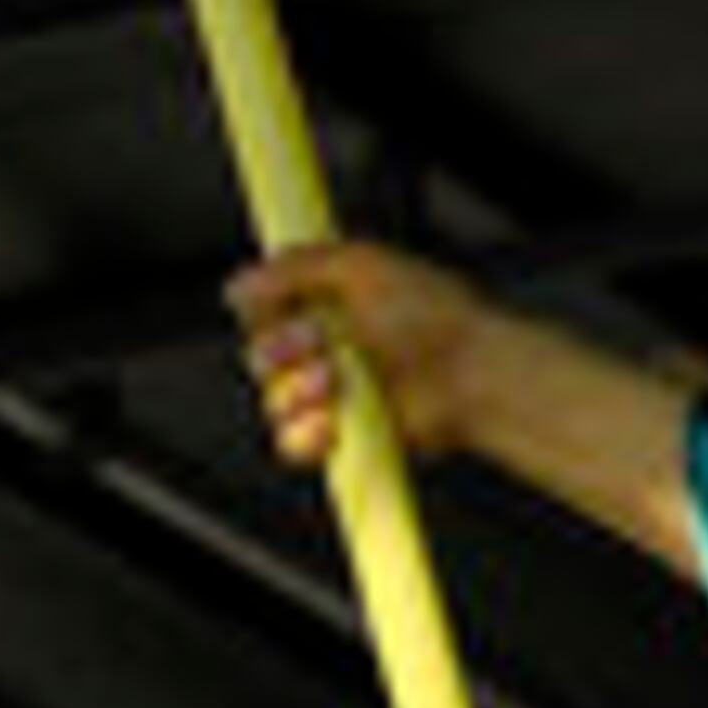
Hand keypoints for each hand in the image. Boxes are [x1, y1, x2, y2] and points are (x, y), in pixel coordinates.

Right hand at [227, 240, 494, 475]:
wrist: (469, 377)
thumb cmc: (434, 318)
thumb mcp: (360, 265)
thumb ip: (294, 267)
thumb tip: (238, 285)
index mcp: (330, 302)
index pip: (265, 309)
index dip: (265, 312)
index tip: (279, 309)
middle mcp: (328, 348)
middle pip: (262, 355)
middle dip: (283, 350)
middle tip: (319, 345)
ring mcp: (334, 396)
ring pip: (274, 401)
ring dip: (296, 392)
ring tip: (333, 383)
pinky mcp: (344, 437)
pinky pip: (292, 443)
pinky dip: (305, 434)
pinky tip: (332, 421)